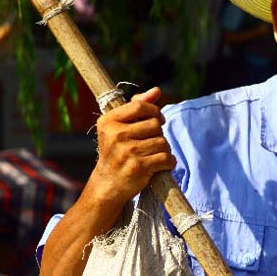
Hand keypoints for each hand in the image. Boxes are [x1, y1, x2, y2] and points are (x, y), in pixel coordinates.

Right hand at [90, 86, 176, 208]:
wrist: (108, 185)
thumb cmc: (116, 153)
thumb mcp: (118, 128)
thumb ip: (137, 107)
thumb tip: (157, 90)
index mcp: (108, 121)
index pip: (139, 106)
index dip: (154, 111)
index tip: (158, 120)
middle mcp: (116, 135)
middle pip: (155, 124)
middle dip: (159, 133)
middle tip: (151, 143)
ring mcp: (127, 151)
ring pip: (162, 142)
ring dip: (164, 149)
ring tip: (154, 155)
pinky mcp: (139, 167)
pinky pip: (166, 158)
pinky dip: (168, 162)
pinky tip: (160, 165)